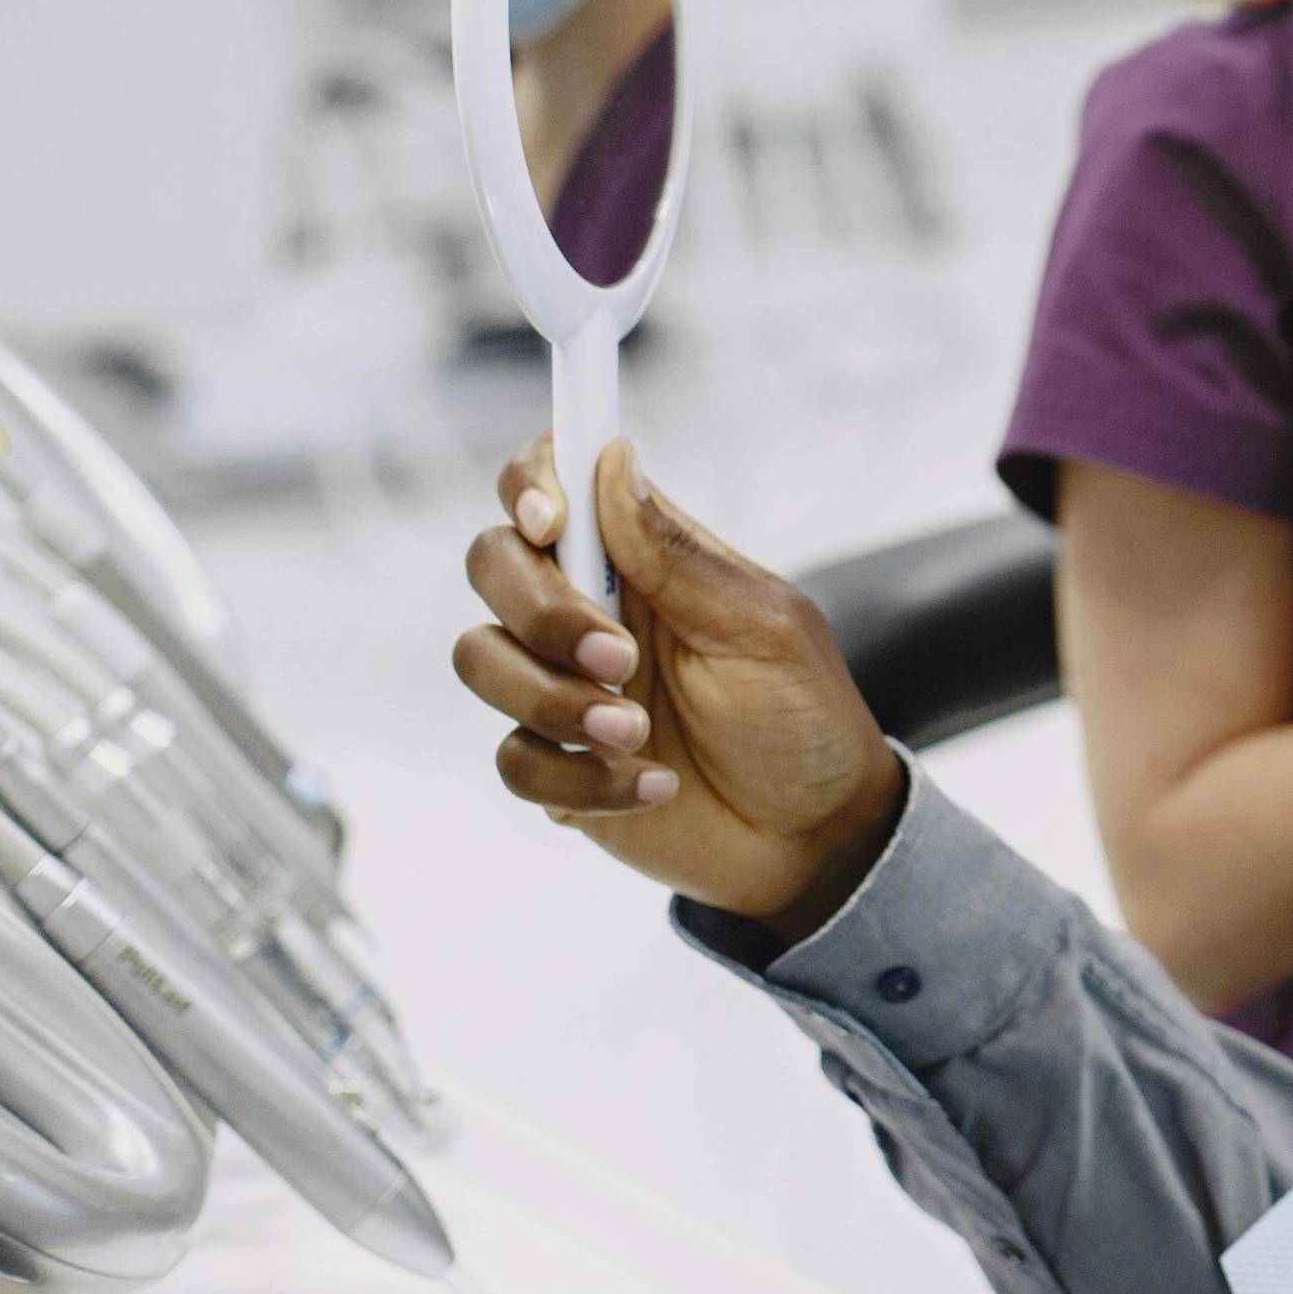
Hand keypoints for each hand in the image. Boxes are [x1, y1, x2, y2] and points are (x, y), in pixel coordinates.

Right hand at [455, 437, 905, 938]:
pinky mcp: (555, 762)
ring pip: (479, 657)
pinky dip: (578, 778)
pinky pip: (513, 759)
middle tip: (621, 660)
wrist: (813, 835)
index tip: (549, 521)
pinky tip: (652, 785)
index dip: (531, 482)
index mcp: (642, 558)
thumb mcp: (761, 627)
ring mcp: (563, 686)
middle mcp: (590, 610)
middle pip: (492, 563)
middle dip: (540, 611)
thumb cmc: (802, 717)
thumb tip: (614, 458)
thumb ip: (677, 553)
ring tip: (638, 733)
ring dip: (553, 700)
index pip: (555, 481)